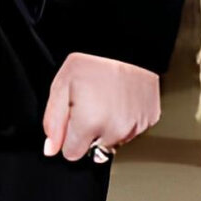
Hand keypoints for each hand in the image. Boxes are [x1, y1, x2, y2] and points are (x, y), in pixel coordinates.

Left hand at [42, 52, 160, 160]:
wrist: (127, 47)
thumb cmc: (92, 62)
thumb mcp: (61, 86)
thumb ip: (54, 122)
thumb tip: (51, 149)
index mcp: (89, 125)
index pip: (72, 154)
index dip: (68, 138)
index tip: (71, 122)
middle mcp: (114, 131)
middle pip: (94, 148)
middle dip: (88, 133)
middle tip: (89, 105)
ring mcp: (135, 128)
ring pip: (114, 140)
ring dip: (108, 127)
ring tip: (105, 100)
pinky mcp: (149, 121)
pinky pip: (132, 130)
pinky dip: (125, 119)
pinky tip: (120, 100)